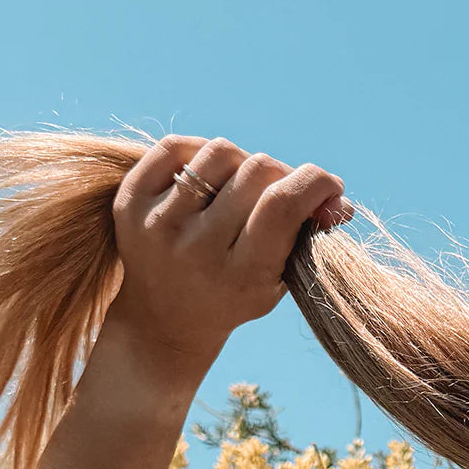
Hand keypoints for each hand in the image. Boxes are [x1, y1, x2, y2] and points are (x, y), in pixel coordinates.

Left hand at [108, 134, 351, 368]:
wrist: (164, 322)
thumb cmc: (234, 294)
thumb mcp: (278, 279)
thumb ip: (309, 237)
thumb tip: (339, 198)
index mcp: (239, 275)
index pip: (282, 205)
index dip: (316, 183)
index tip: (328, 186)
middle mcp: (195, 249)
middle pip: (257, 171)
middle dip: (280, 174)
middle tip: (281, 191)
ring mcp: (158, 224)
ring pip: (221, 152)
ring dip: (241, 163)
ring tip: (240, 188)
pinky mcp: (130, 203)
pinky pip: (177, 147)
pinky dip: (202, 153)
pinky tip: (209, 177)